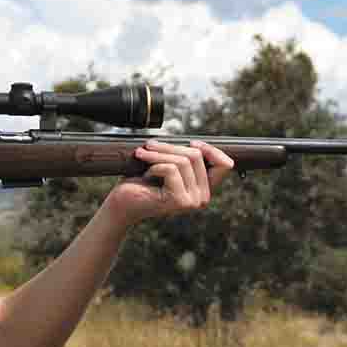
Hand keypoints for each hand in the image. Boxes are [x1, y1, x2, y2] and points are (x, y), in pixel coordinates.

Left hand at [103, 139, 235, 226]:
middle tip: (149, 146)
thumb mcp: (167, 166)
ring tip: (142, 155)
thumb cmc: (141, 183)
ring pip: (182, 161)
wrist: (121, 204)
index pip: (224, 165)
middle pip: (197, 156)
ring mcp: (193, 201)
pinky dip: (154, 166)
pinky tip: (146, 175)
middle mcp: (202, 198)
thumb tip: (196, 143)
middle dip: (170, 146)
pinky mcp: (180, 201)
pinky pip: (170, 169)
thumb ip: (184, 158)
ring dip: (157, 154)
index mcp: (202, 189)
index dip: (211, 149)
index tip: (192, 142)